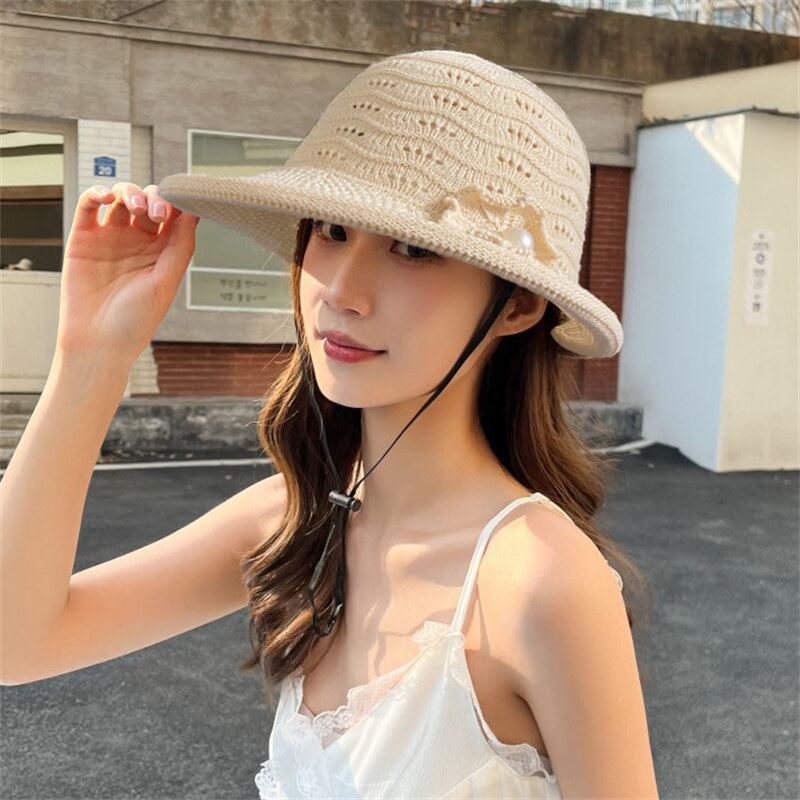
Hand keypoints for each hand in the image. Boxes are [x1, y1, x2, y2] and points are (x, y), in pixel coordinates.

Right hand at [56, 182, 199, 365]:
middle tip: (158, 213)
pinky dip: (97, 192)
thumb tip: (195, 212)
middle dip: (155, 199)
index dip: (177, 203)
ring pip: (120, 198)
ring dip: (130, 193)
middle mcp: (137, 242)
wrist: (98, 342)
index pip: (173, 216)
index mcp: (162, 252)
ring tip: (136, 207)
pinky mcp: (83, 238)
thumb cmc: (135, 320)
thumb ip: (181, 246)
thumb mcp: (166, 281)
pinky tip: (106, 196)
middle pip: (148, 202)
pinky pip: (89, 205)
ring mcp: (110, 237)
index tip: (183, 200)